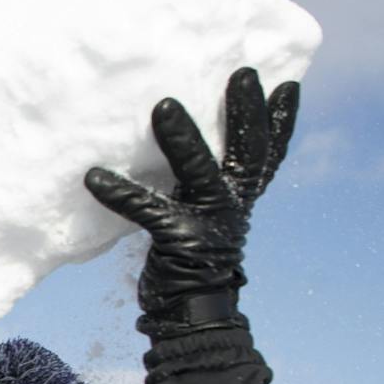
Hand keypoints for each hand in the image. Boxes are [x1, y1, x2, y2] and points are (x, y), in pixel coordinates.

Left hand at [85, 68, 299, 339]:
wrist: (191, 311)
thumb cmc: (192, 254)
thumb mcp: (210, 213)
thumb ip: (210, 180)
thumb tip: (199, 142)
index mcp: (242, 196)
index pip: (270, 153)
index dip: (283, 120)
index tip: (290, 82)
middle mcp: (233, 203)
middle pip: (249, 150)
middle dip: (246, 110)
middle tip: (243, 72)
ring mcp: (208, 221)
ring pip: (200, 170)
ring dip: (182, 137)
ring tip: (164, 105)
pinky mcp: (178, 239)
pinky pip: (146, 210)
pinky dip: (120, 193)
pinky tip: (94, 178)